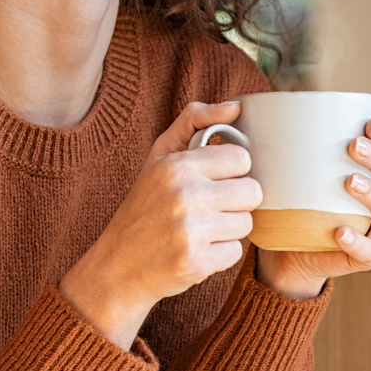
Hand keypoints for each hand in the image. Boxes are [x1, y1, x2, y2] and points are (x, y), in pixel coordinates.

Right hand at [59, 101, 261, 349]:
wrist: (118, 264)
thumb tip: (236, 106)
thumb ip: (194, 121)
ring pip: (246, 223)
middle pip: (252, 192)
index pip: (241, 159)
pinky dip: (220, 254)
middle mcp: (184, 195)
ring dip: (228, 229)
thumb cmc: (144, 205)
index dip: (231, 171)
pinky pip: (235, 252)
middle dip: (235, 201)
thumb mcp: (159, 156)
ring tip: (200, 229)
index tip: (213, 180)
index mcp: (177, 166)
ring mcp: (190, 231)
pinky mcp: (196, 263)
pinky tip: (196, 250)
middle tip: (209, 207)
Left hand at [256, 105, 370, 299]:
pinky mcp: (367, 255)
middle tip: (354, 145)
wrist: (292, 245)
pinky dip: (358, 241)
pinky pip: (369, 251)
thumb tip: (294, 95)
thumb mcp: (306, 161)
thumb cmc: (303, 193)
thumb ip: (309, 133)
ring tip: (350, 181)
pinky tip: (340, 231)